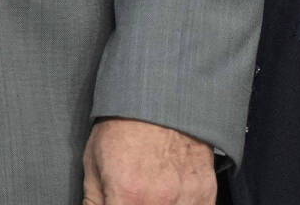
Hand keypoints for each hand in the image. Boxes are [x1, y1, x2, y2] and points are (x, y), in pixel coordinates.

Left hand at [82, 118, 215, 204]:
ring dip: (158, 204)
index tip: (115, 202)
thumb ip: (93, 199)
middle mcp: (159, 201)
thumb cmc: (123, 128)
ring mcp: (186, 200)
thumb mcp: (93, 160)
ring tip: (150, 192)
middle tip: (130, 196)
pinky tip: (169, 197)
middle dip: (132, 204)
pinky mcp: (206, 196)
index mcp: (127, 194)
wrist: (159, 103)